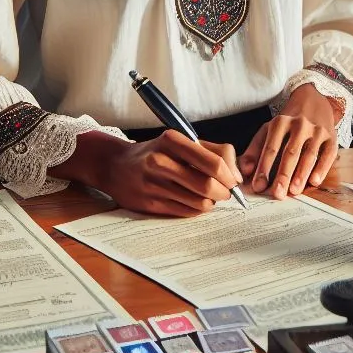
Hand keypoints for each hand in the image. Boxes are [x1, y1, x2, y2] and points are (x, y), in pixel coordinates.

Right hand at [62, 129, 241, 216]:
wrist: (115, 165)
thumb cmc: (156, 152)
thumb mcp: (181, 141)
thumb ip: (213, 152)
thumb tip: (237, 176)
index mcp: (173, 140)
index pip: (214, 162)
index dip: (230, 175)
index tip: (234, 180)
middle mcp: (161, 161)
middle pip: (207, 185)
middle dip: (223, 192)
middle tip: (225, 192)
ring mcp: (153, 184)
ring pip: (198, 202)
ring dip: (211, 202)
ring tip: (209, 196)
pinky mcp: (149, 203)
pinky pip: (185, 211)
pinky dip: (196, 209)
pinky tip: (194, 202)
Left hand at [238, 84, 341, 198]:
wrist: (313, 100)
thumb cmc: (288, 122)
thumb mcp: (269, 129)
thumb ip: (255, 149)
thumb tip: (245, 170)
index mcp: (280, 123)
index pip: (271, 148)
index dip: (264, 168)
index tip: (258, 185)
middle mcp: (299, 125)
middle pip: (290, 153)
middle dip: (283, 174)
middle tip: (277, 193)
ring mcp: (317, 130)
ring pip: (309, 154)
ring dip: (301, 174)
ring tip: (294, 191)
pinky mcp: (331, 137)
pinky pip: (328, 154)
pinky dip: (322, 168)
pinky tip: (315, 181)